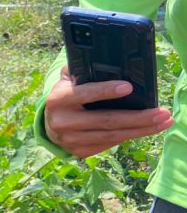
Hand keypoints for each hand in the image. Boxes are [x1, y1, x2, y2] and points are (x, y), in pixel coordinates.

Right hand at [43, 67, 171, 157]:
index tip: (129, 87)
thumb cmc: (67, 97)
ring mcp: (70, 140)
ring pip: (112, 136)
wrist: (49, 125)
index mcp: (59, 100)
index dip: (106, 91)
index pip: (84, 94)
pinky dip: (130, 136)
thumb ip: (80, 70)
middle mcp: (62, 122)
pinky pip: (109, 144)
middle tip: (161, 113)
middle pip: (106, 120)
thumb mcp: (67, 81)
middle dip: (137, 117)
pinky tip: (146, 129)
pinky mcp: (79, 151)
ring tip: (163, 121)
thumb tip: (106, 62)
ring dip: (141, 129)